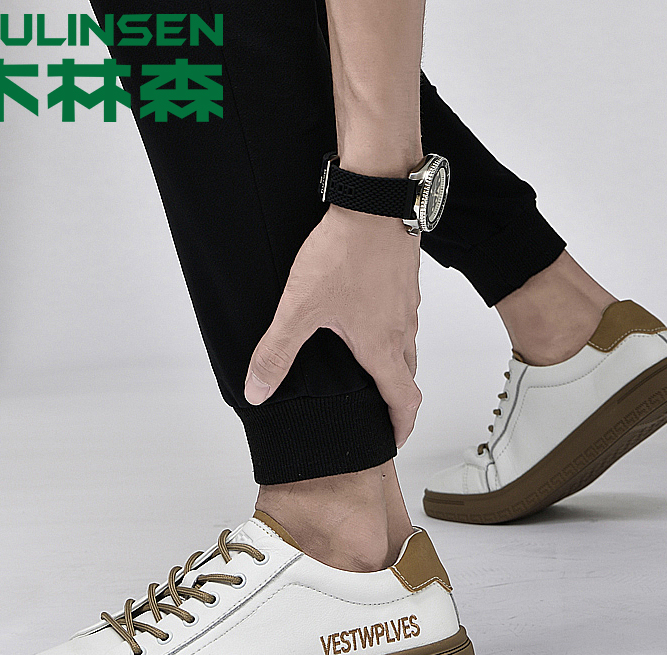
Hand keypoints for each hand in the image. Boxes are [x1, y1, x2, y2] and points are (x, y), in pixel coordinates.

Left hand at [244, 204, 421, 448]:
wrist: (374, 199)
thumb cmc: (345, 252)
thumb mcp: (300, 307)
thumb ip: (277, 351)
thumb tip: (258, 390)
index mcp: (382, 347)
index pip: (404, 401)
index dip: (400, 428)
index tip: (392, 442)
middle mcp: (402, 330)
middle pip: (408, 378)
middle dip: (396, 401)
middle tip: (378, 412)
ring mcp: (408, 305)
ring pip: (408, 348)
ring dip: (394, 367)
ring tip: (368, 371)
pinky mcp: (406, 282)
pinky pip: (405, 320)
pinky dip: (392, 335)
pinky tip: (367, 320)